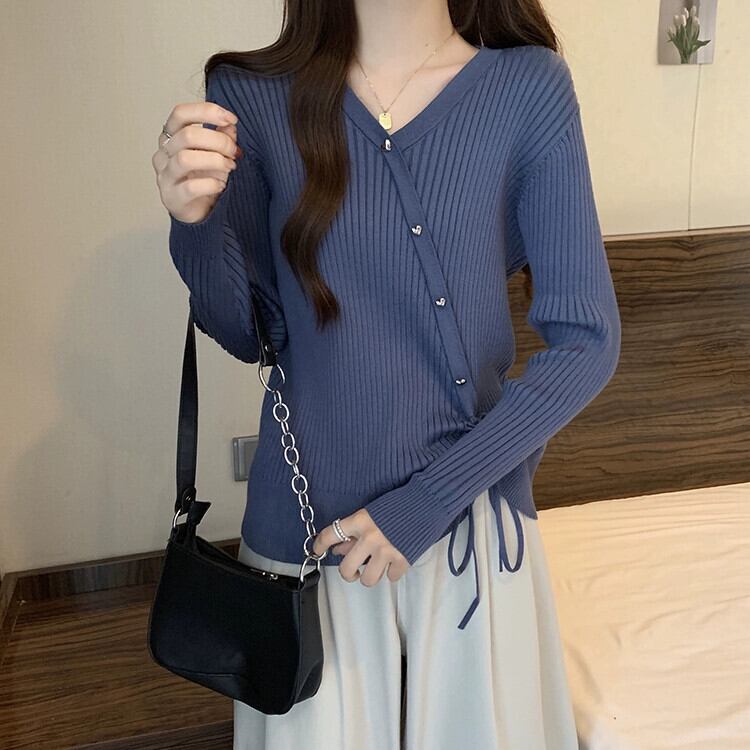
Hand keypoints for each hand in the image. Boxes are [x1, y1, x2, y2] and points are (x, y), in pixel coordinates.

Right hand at [152, 99, 242, 223]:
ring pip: (185, 159)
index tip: (231, 119)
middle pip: (187, 135)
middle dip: (218, 141)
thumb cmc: (203, 178)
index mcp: (172, 136)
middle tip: (234, 152)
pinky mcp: (172, 197)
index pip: (181, 113)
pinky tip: (221, 185)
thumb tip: (230, 125)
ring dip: (215, 161)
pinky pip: (191, 187)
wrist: (197, 211)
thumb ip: (222, 137)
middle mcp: (164, 153)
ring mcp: (165, 176)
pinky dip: (211, 184)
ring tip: (229, 167)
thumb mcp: (216, 153)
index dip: (206, 112)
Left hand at [311, 508, 410, 585]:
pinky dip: (392, 572)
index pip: (330, 535)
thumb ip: (356, 531)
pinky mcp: (403, 559)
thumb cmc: (401, 503)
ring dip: (371, 576)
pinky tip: (395, 562)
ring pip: (368, 580)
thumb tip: (340, 547)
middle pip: (347, 569)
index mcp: (360, 521)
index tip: (315, 551)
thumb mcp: (373, 513)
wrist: (428, 501)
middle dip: (348, 574)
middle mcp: (370, 538)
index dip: (319, 545)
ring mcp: (386, 551)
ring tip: (377, 568)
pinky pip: (390, 578)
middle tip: (353, 571)